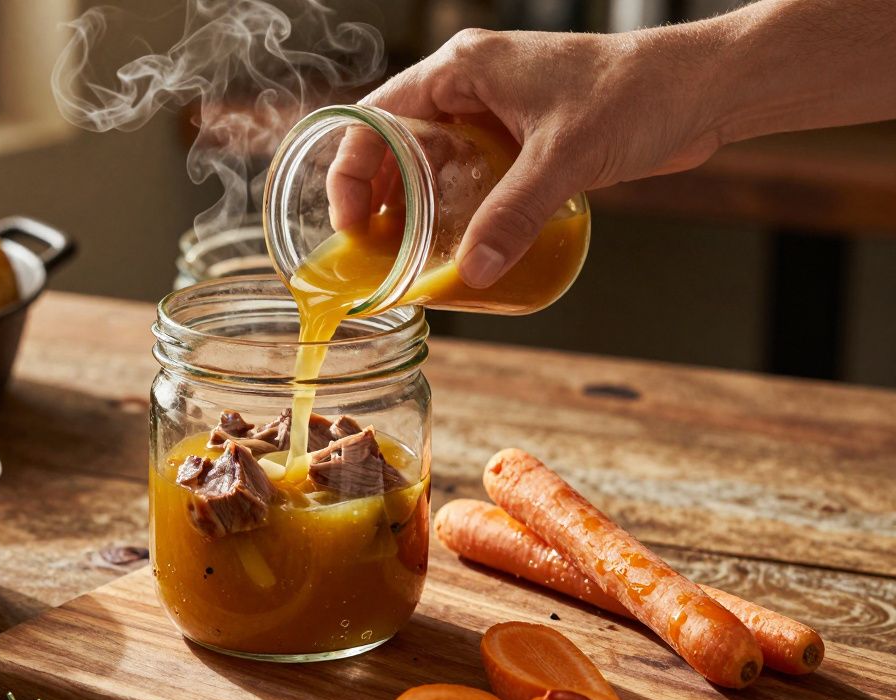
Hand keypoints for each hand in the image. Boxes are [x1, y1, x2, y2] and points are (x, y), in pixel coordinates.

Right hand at [329, 28, 724, 287]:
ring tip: (406, 254)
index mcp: (464, 67)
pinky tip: (456, 243)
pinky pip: (471, 172)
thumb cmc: (639, 93)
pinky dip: (456, 205)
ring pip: (432, 158)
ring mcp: (498, 109)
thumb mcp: (564, 158)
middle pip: (396, 140)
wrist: (706, 88)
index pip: (377, 116)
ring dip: (415, 203)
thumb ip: (513, 215)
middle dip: (378, 194)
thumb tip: (474, 274)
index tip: (351, 221)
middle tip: (373, 248)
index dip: (351, 169)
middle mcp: (472, 83)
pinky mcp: (524, 135)